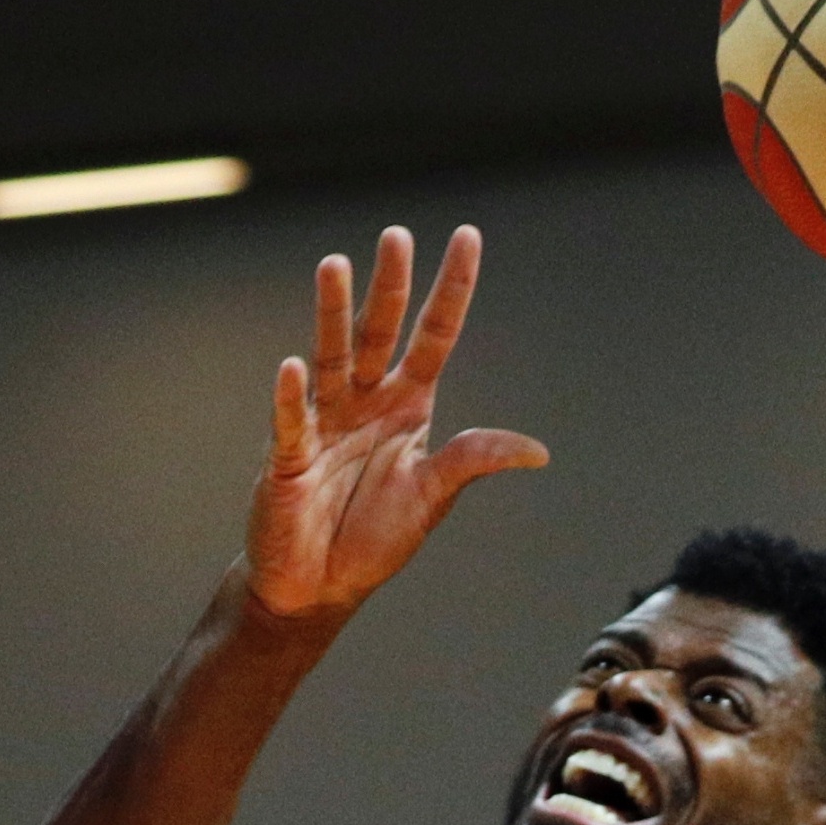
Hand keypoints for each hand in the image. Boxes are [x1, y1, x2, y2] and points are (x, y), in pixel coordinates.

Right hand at [242, 227, 547, 623]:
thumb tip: (537, 452)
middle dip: (390, 286)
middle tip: (397, 236)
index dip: (451, 289)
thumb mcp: (431, 498)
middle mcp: (366, 404)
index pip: (434, 337)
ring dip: (333, 313)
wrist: (317, 589)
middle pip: (379, 332)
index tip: (467, 236)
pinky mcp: (288, 458)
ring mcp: (324, 425)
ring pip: (331, 357)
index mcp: (407, 407)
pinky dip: (289, 397)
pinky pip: (291, 422)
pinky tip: (292, 366)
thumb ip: (472, 462)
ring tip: (334, 265)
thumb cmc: (371, 542)